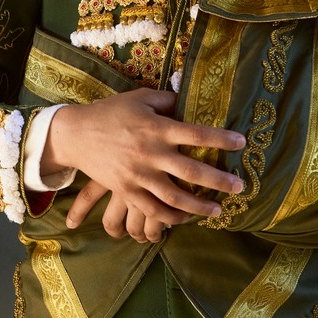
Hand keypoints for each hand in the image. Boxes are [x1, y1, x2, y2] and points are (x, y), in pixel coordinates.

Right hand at [41, 88, 245, 240]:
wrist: (76, 134)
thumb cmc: (111, 113)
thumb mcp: (139, 98)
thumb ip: (166, 101)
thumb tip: (189, 102)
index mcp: (157, 128)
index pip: (196, 134)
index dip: (221, 139)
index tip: (241, 142)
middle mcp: (150, 153)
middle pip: (191, 170)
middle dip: (219, 181)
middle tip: (239, 187)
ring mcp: (138, 175)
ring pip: (174, 197)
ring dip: (198, 206)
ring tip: (217, 211)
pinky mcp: (126, 190)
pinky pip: (151, 209)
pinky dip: (170, 217)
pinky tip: (185, 218)